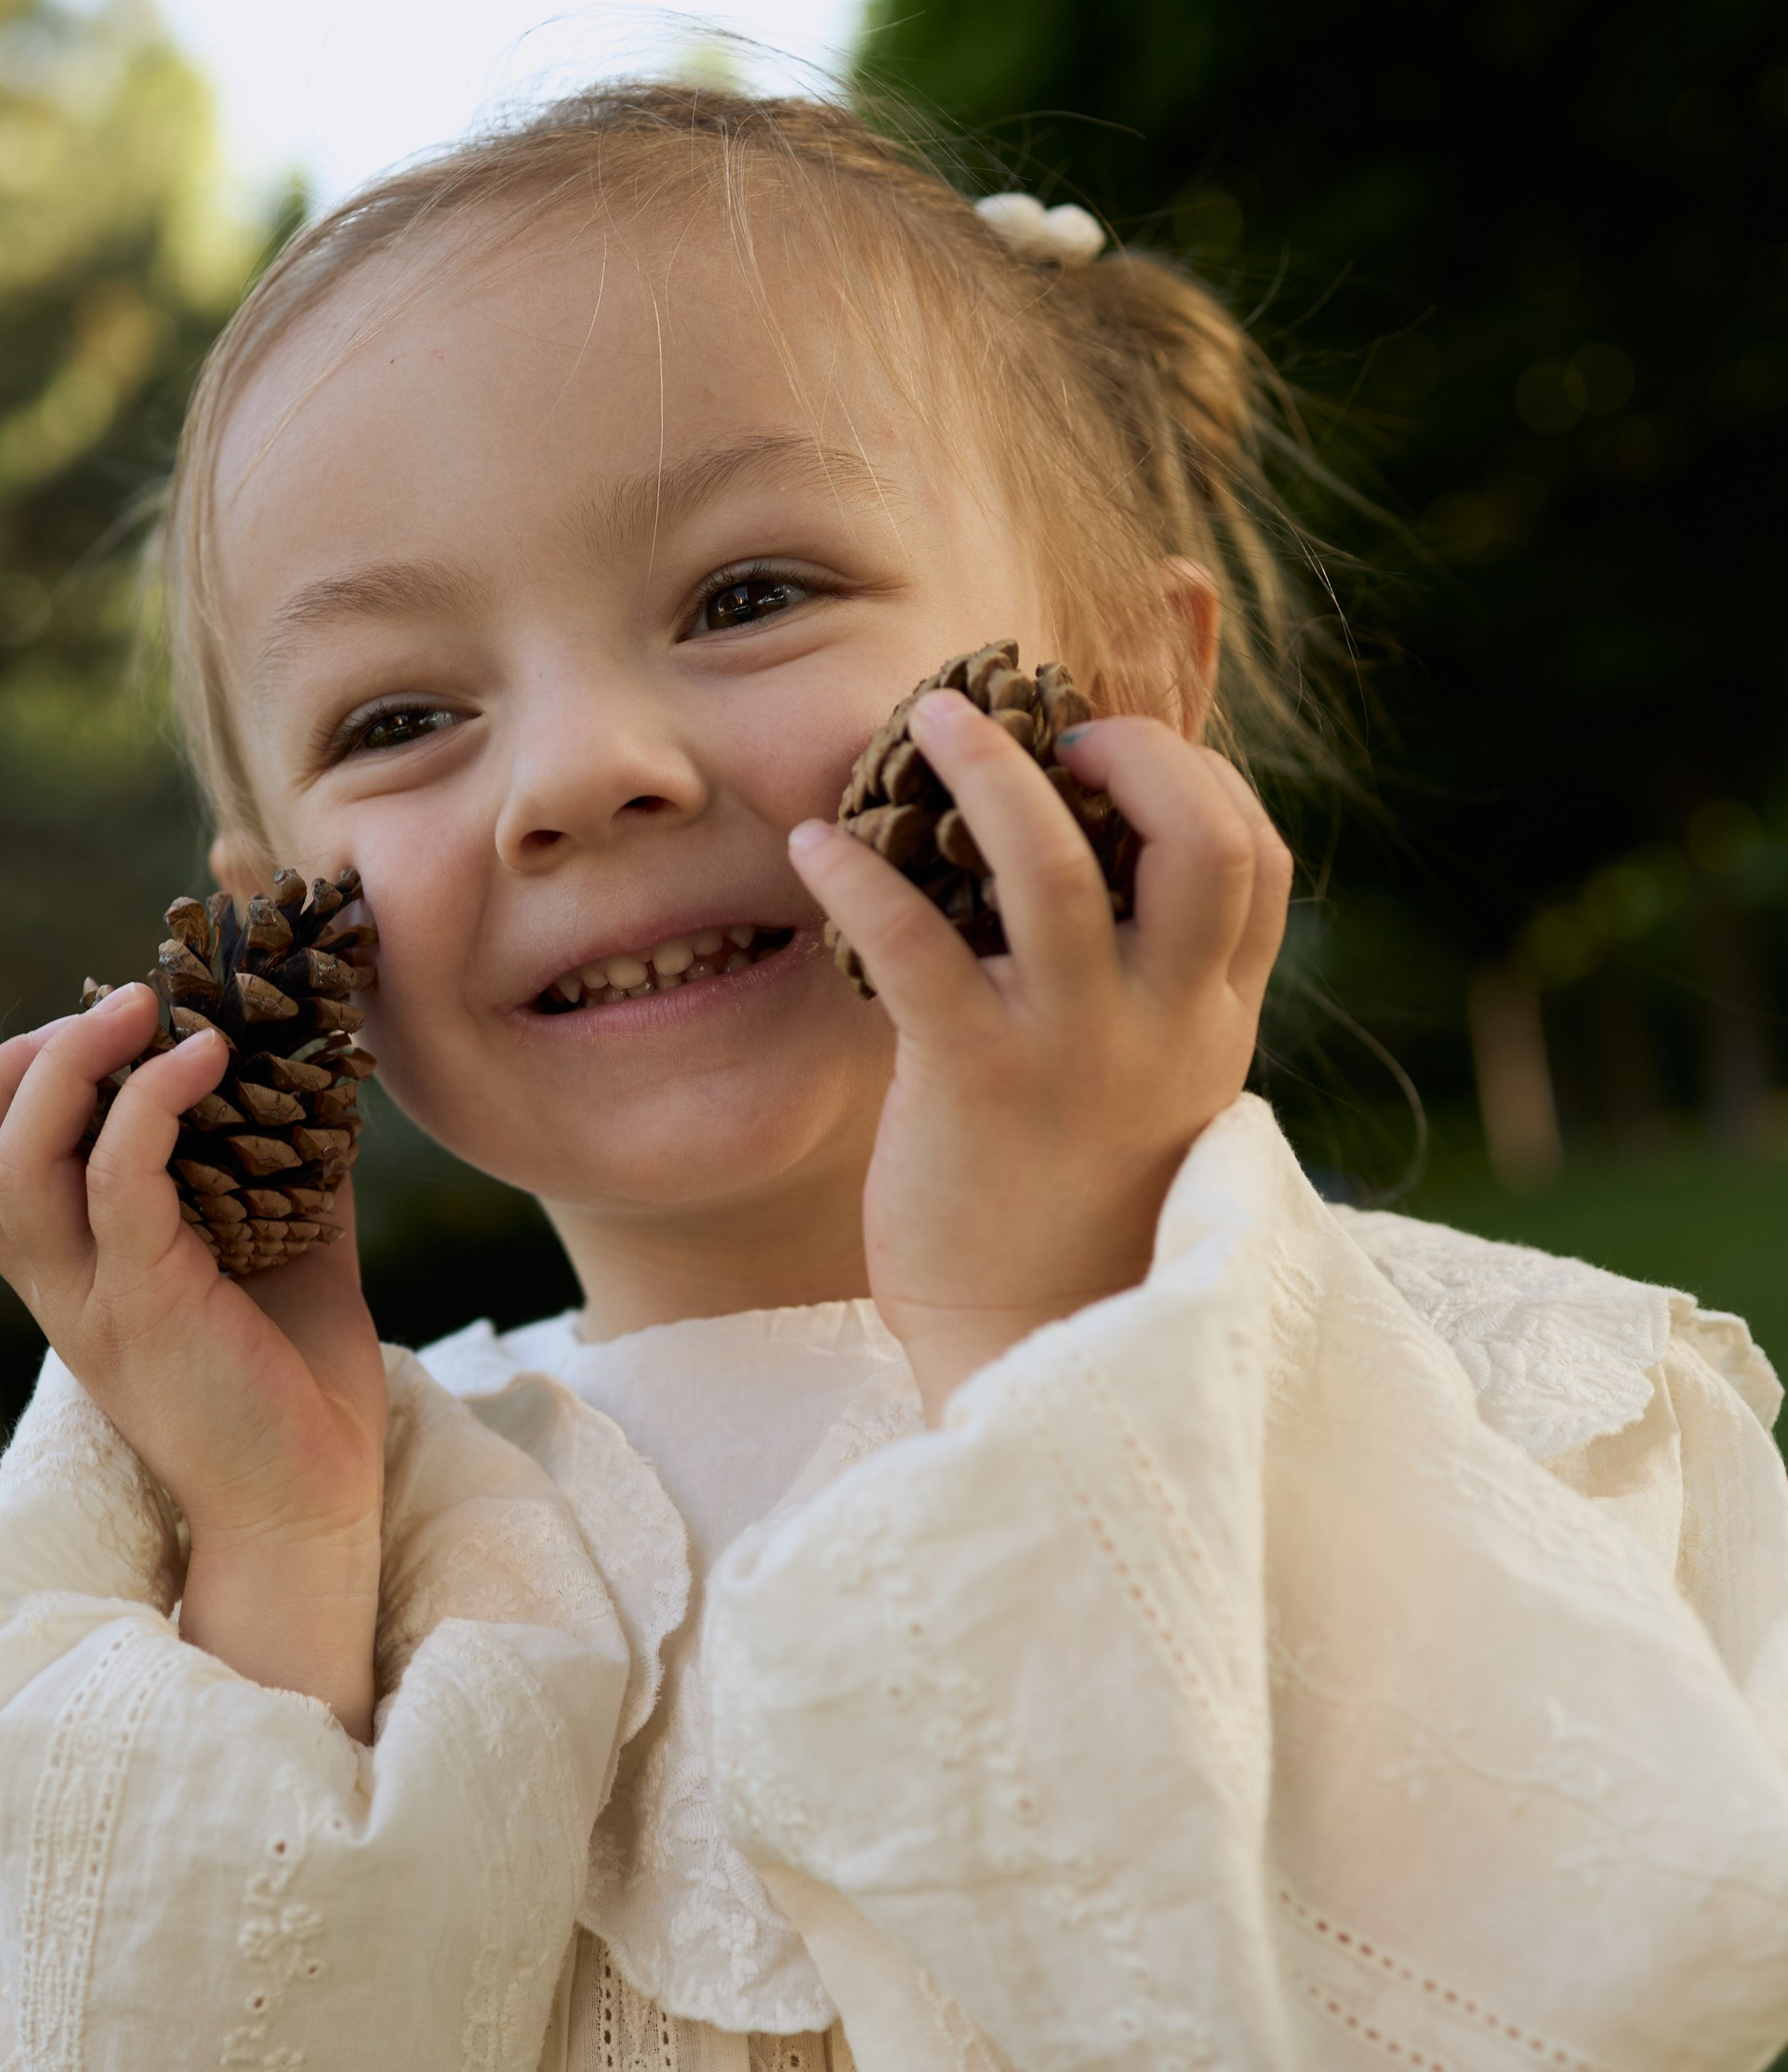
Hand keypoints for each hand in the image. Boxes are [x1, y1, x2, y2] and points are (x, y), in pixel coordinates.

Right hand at [0, 984, 386, 1728]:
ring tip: (145, 1012)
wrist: (316, 1510)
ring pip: (14, 1164)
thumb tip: (323, 1081)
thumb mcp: (289, 1256)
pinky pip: (117, 1181)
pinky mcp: (149, 1308)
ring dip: (68, 1064)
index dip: (20, 1085)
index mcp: (74, 1279)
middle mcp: (62, 1291)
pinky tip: (209, 1063)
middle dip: (26, 1060)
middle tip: (120, 1009)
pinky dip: (150, 1105)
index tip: (111, 1035)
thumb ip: (286, 1172)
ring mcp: (96, 1302)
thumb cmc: (302, 1394)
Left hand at [789, 693, 1289, 1417]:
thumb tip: (1103, 869)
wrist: (1023, 1352)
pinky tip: (814, 847)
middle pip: (1204, 839)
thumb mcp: (1140, 1086)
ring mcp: (1076, 1056)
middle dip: (1134, 749)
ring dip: (989, 774)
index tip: (1116, 747)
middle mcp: (1165, 1028)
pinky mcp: (976, 1088)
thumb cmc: (1067, 1209)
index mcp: (1213, 1023)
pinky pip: (918, 949)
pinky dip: (859, 880)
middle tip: (1049, 726)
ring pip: (1055, 870)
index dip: (1197, 775)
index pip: (1256, 861)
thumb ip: (1139, 978)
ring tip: (928, 719)